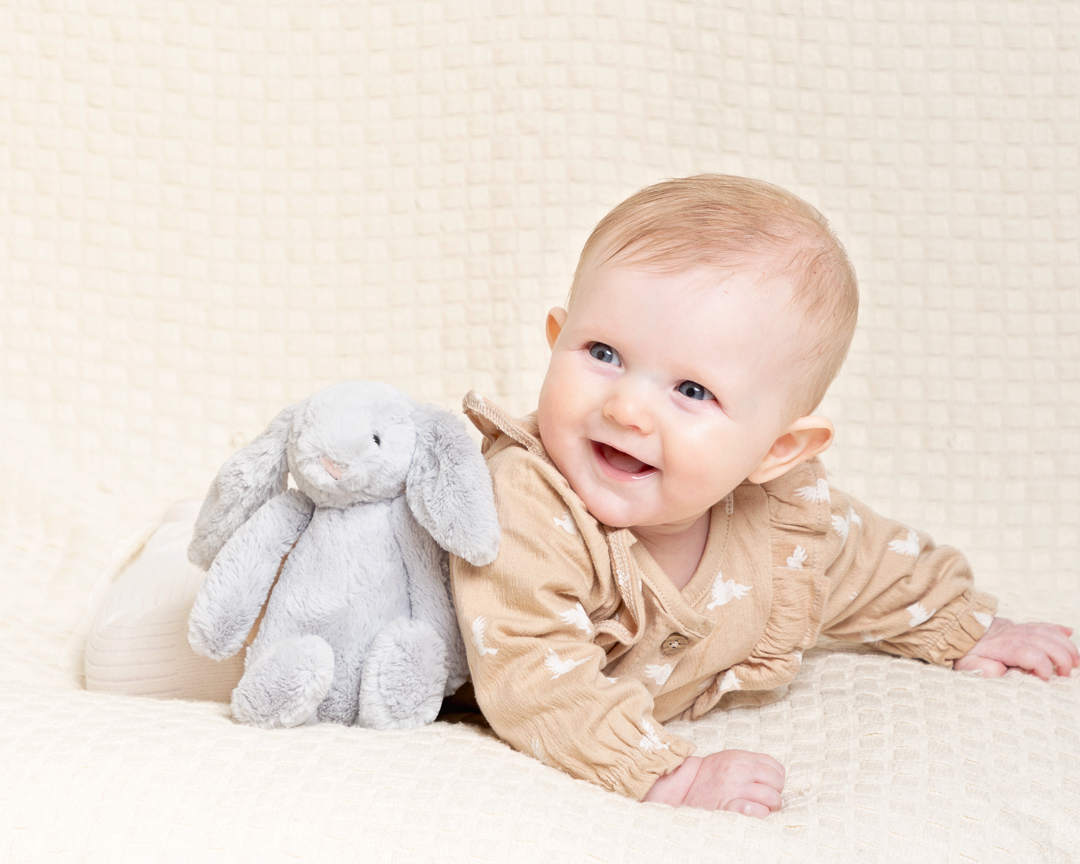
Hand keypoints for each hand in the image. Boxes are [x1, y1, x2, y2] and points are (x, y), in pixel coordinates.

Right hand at [643, 750, 784, 817]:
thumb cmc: (709, 774)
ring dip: (772, 807)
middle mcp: (739, 770)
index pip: (775, 767)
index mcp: (741, 758)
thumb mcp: (730, 759)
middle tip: (767, 799)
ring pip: (771, 798)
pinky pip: (755, 811)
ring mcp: (734, 788)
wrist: (684, 785)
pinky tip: (756, 814)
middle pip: (776, 782)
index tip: (769, 786)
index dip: (777, 779)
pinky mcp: (728, 806)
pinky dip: (761, 814)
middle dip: (776, 793)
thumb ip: (751, 762)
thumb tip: (776, 775)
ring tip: (764, 809)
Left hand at [954, 617, 1079, 679]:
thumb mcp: (966, 663)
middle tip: (1066, 674)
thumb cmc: (964, 650)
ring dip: (1066, 645)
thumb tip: (1000, 671)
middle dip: (1062, 657)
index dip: (1042, 666)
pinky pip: (1042, 624)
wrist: (956, 628)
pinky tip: (1068, 632)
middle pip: (1046, 642)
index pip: (1030, 653)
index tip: (1046, 678)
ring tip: (1076, 660)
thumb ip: (982, 668)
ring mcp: (1019, 628)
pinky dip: (1057, 628)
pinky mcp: (1021, 626)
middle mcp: (1015, 634)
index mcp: (1003, 646)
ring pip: (1048, 632)